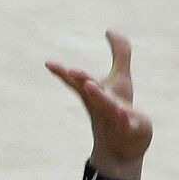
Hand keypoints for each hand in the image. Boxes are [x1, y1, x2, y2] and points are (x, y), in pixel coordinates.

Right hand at [46, 29, 151, 179]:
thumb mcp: (120, 79)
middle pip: (88, 91)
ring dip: (98, 95)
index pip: (76, 82)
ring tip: (89, 84)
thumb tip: (110, 30)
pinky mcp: (130, 127)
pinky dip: (123, 118)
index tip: (48, 63)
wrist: (122, 149)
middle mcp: (100, 104)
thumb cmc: (118, 110)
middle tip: (70, 70)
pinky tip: (123, 113)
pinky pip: (125, 122)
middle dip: (80, 80)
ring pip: (105, 104)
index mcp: (93, 93)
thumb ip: (119, 52)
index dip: (63, 72)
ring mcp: (114, 116)